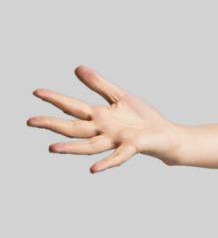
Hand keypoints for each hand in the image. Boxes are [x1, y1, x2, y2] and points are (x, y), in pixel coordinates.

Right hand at [27, 66, 182, 172]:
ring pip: (89, 146)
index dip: (55, 99)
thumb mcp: (120, 97)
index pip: (72, 107)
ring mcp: (117, 140)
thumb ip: (99, 85)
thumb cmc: (144, 119)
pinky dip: (106, 163)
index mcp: (100, 117)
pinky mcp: (132, 147)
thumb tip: (76, 68)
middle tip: (30, 121)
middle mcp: (104, 131)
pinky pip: (118, 157)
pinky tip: (93, 169)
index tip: (36, 92)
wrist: (167, 136)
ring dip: (70, 148)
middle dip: (52, 125)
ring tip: (52, 149)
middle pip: (74, 128)